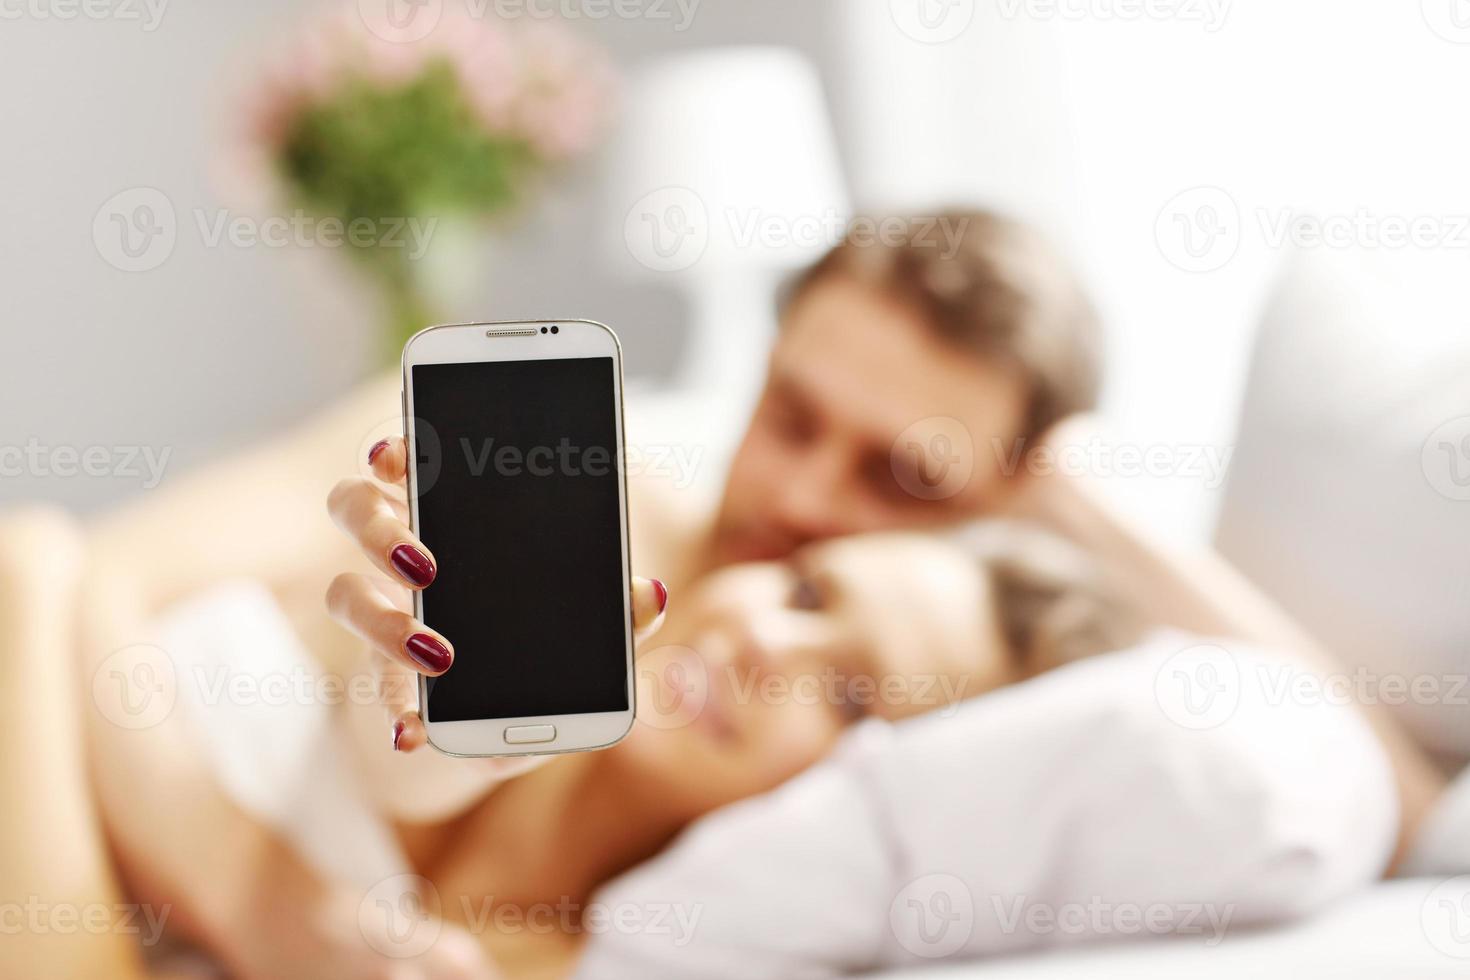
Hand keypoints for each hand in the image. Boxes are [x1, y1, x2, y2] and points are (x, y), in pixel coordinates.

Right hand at [326, 436, 668, 755]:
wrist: (497, 724)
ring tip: (436, 653)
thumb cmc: (540, 646)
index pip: (407, 463)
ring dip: (381, 621)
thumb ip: (617, 610)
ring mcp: (384, 615)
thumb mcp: (586, 628)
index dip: (393, 451)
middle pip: (353, 507)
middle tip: (424, 565)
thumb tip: (651, 594)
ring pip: (343, 591)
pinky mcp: (383, 679)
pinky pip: (370, 690)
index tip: (393, 455)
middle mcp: (405, 556)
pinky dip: (394, 712)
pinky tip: (414, 732)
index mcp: (453, 518)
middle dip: (377, 527)